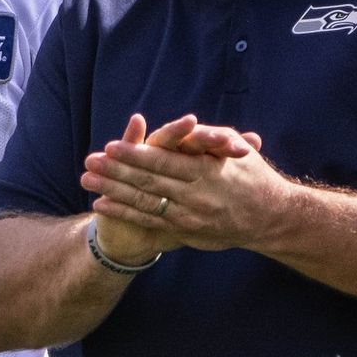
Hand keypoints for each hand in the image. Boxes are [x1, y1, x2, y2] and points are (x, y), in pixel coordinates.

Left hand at [83, 114, 285, 252]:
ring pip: (144, 202)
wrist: (269, 217)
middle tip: (89, 161)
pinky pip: (149, 219)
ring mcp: (189, 215)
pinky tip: (102, 203)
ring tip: (86, 179)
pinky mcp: (185, 230)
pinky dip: (124, 211)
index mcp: (207, 171)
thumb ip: (210, 139)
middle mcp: (196, 195)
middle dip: (116, 171)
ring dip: (112, 190)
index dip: (136, 155)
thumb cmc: (251, 176)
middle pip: (149, 182)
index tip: (111, 146)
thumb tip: (187, 126)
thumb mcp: (236, 152)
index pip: (165, 161)